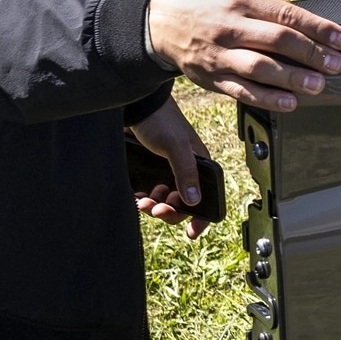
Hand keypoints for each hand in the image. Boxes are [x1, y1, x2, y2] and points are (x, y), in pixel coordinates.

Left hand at [129, 98, 211, 239]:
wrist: (134, 107)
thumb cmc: (159, 120)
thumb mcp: (176, 146)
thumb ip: (186, 172)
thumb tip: (194, 200)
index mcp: (198, 165)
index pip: (206, 197)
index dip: (201, 217)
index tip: (192, 232)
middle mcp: (184, 171)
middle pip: (182, 204)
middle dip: (170, 212)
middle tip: (156, 210)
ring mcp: (165, 172)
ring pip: (164, 201)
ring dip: (154, 207)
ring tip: (143, 203)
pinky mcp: (149, 171)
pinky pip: (148, 194)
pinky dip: (143, 199)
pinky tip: (137, 197)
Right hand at [146, 0, 340, 112]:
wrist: (164, 23)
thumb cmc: (210, 4)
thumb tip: (305, 18)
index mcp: (242, 1)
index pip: (286, 15)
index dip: (318, 29)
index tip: (340, 40)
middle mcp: (231, 27)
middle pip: (277, 41)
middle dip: (312, 54)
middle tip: (335, 64)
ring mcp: (221, 55)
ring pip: (260, 68)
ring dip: (292, 79)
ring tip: (317, 85)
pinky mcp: (213, 78)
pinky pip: (242, 91)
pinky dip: (267, 99)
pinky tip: (289, 103)